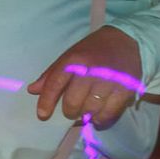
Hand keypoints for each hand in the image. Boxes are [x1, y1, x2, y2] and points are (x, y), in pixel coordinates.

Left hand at [27, 25, 143, 129]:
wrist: (127, 41)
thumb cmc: (93, 50)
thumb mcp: (69, 56)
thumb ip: (51, 74)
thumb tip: (32, 90)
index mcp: (74, 61)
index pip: (55, 84)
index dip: (46, 102)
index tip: (42, 115)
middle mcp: (91, 71)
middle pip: (73, 102)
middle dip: (69, 111)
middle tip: (71, 111)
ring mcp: (110, 80)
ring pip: (91, 109)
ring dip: (85, 115)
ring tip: (86, 111)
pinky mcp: (126, 89)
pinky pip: (110, 112)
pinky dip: (102, 118)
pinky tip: (99, 115)